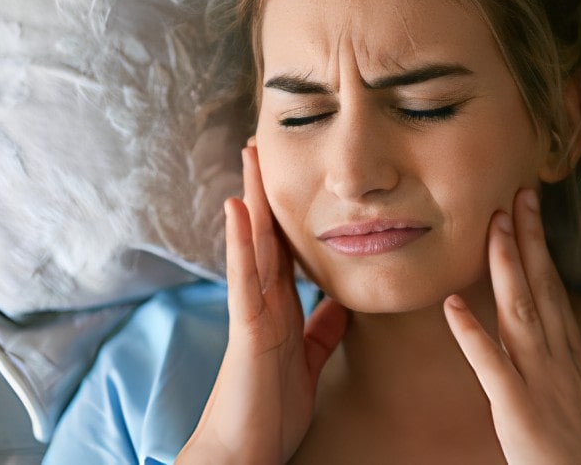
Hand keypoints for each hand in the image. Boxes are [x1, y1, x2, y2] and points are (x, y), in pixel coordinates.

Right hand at [178, 145, 346, 463]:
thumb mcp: (307, 361)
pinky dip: (243, 242)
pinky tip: (239, 209)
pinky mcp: (247, 329)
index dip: (287, 214)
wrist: (246, 450)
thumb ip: (321, 330)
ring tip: (249, 159)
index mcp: (280, 309)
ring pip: (253, 246)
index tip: (290, 177)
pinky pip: (245, 278)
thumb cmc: (271, 410)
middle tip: (261, 147)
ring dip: (252, 201)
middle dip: (265, 193)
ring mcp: (251, 312)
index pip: (284, 250)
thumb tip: (341, 303)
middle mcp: (262, 303)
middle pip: (266, 237)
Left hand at [443, 188, 580, 463]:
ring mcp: (541, 382)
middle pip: (543, 288)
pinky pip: (492, 366)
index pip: (555, 292)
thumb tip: (552, 357)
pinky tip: (451, 305)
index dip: (541, 250)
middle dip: (529, 239)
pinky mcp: (519, 410)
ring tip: (491, 227)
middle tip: (517, 195)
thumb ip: (563, 377)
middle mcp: (561, 361)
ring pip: (521, 312)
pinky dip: (472, 333)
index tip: (531, 214)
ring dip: (506, 266)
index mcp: (573, 360)